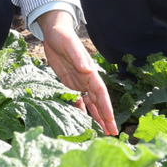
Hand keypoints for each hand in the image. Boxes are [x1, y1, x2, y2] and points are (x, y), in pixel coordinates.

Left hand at [39, 10, 117, 135]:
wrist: (53, 33)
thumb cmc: (63, 36)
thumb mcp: (69, 45)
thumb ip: (78, 57)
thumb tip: (87, 69)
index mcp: (90, 72)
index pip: (101, 93)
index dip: (106, 107)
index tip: (111, 120)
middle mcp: (87, 79)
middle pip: (99, 101)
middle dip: (106, 117)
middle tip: (112, 133)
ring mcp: (79, 82)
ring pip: (90, 103)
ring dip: (96, 116)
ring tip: (101, 131)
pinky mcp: (69, 83)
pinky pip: (77, 99)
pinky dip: (81, 110)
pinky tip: (82, 121)